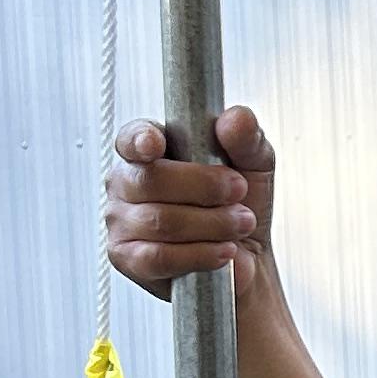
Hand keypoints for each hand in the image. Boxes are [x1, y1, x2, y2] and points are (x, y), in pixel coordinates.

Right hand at [106, 106, 273, 309]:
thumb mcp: (254, 163)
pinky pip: (158, 257)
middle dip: (204, 188)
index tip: (156, 145)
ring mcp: (121, 221)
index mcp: (148, 149)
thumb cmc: (240, 202)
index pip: (131, 138)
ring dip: (212, 223)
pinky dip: (199, 254)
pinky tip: (224, 251)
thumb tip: (235, 118)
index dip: (140, 139)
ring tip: (241, 224)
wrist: (246, 255)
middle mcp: (126, 182)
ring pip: (160, 221)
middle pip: (151, 180)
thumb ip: (247, 138)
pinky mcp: (127, 259)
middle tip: (240, 191)